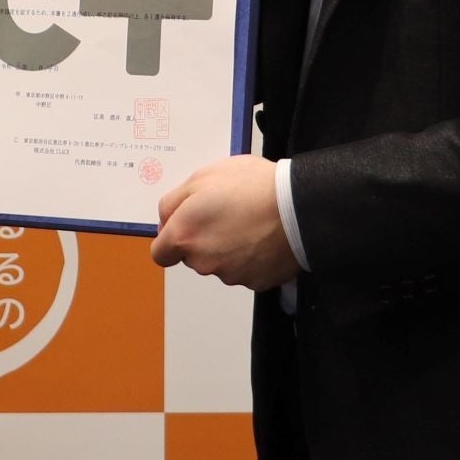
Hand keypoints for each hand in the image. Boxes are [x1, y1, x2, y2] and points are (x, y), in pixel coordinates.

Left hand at [150, 155, 296, 291]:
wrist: (299, 206)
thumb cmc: (253, 187)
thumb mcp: (203, 176)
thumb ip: (174, 201)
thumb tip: (166, 219)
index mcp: (184, 235)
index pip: (161, 254)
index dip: (171, 239)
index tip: (185, 227)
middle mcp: (202, 261)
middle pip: (192, 257)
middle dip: (203, 239)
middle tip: (225, 214)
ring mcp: (230, 275)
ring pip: (219, 264)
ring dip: (227, 249)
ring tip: (249, 222)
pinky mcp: (255, 282)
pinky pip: (245, 271)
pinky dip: (250, 259)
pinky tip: (263, 237)